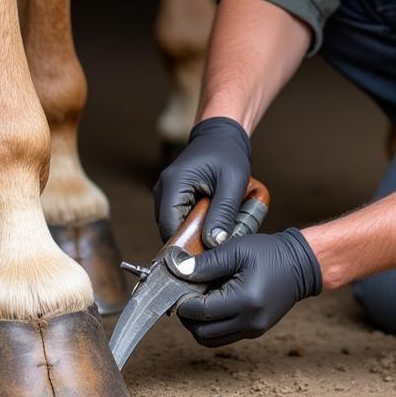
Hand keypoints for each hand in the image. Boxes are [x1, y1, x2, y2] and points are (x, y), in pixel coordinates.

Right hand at [153, 117, 251, 246]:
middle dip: (191, 240)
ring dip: (193, 232)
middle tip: (214, 248)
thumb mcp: (232, 183)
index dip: (183, 246)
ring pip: (174, 225)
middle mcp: (163, 189)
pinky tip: (210, 224)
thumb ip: (223, 213)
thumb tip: (214, 244)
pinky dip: (193, 224)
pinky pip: (179, 217)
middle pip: (169, 229)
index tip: (204, 260)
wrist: (222, 136)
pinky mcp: (173, 195)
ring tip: (215, 235)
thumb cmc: (227, 154)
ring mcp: (165, 192)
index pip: (169, 227)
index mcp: (174, 184)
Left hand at [173, 229, 322, 345]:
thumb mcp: (237, 249)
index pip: (200, 313)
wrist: (301, 264)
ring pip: (211, 340)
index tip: (178, 288)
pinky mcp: (254, 331)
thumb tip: (179, 270)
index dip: (183, 303)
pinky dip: (213, 325)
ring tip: (200, 299)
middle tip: (186, 295)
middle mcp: (249, 322)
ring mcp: (253, 330)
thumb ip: (207, 262)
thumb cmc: (270, 253)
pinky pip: (224, 336)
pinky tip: (214, 304)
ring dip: (199, 324)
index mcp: (245, 301)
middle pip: (202, 333)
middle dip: (188, 316)